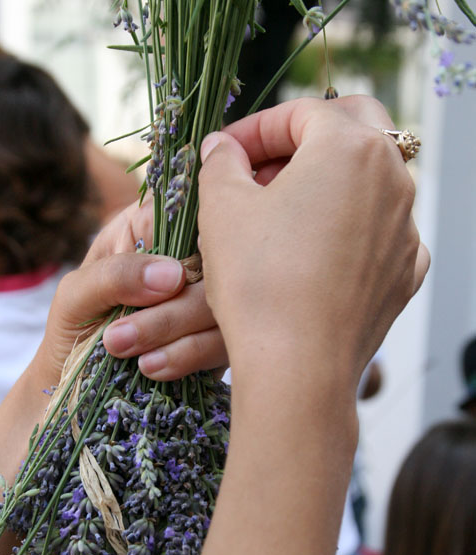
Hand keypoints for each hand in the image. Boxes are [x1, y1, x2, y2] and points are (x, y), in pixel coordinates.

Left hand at [34, 200, 227, 387]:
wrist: (79, 387)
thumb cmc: (75, 328)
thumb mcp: (76, 295)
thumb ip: (115, 276)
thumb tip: (175, 276)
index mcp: (152, 228)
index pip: (188, 209)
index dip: (186, 237)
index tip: (164, 277)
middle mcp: (189, 258)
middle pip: (213, 262)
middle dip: (170, 308)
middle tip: (119, 338)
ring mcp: (209, 300)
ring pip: (221, 306)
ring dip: (175, 335)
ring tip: (134, 358)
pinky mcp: (218, 338)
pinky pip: (223, 342)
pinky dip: (189, 357)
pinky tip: (154, 368)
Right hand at [199, 96, 428, 390]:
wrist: (298, 369)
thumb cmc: (258, 283)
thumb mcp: (221, 209)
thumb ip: (221, 163)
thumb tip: (224, 149)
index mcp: (351, 147)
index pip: (300, 113)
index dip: (254, 129)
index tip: (224, 153)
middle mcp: (393, 180)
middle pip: (353, 130)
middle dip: (305, 141)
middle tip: (262, 169)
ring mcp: (405, 230)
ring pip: (368, 183)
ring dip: (326, 185)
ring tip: (279, 214)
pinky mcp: (404, 274)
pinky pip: (378, 234)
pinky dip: (348, 230)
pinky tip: (313, 253)